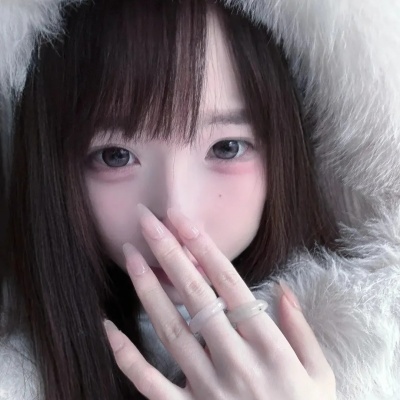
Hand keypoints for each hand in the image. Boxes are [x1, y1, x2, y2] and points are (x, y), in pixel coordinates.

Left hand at [104, 205, 335, 399]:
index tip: (182, 221)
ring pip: (170, 330)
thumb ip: (301, 329)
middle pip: (196, 296)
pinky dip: (126, 356)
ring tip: (130, 255)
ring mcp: (207, 388)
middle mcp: (234, 361)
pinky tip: (108, 327)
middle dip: (169, 253)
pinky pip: (149, 382)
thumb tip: (283, 290)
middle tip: (147, 221)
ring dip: (148, 289)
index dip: (204, 248)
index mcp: (268, 346)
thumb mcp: (320, 374)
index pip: (230, 284)